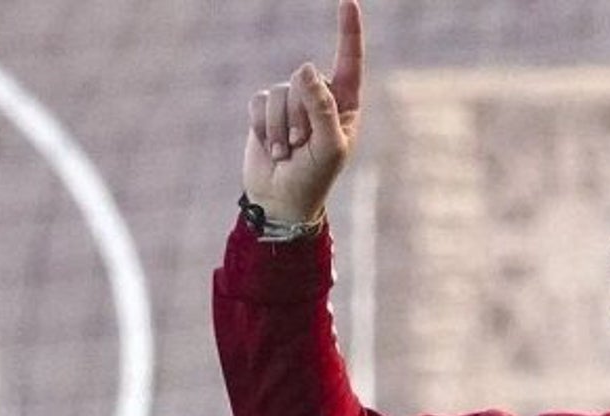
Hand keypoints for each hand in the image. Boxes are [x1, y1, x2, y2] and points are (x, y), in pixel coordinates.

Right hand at [243, 0, 363, 222]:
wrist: (281, 201)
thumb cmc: (315, 178)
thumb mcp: (329, 147)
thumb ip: (322, 107)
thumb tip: (306, 68)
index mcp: (345, 104)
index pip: (349, 62)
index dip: (348, 33)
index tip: (347, 2)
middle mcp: (319, 98)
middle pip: (304, 80)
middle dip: (299, 115)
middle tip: (302, 146)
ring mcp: (291, 103)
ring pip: (280, 92)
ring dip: (281, 127)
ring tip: (288, 152)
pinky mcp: (266, 110)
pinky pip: (260, 101)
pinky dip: (264, 127)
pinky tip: (271, 147)